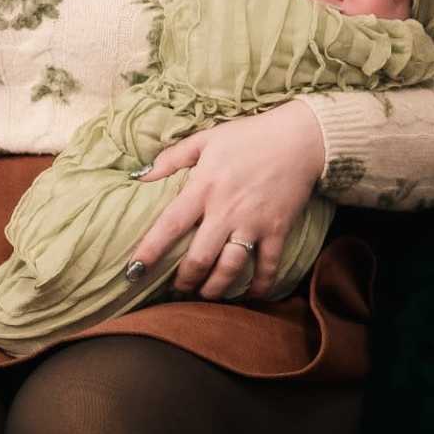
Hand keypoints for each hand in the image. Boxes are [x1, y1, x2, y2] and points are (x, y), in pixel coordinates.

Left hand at [128, 103, 323, 301]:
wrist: (300, 139)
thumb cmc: (249, 137)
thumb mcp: (206, 139)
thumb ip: (172, 157)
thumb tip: (141, 175)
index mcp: (204, 188)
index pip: (170, 225)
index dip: (150, 251)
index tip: (134, 271)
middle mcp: (226, 211)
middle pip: (199, 258)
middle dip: (185, 280)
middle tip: (177, 289)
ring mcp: (253, 224)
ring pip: (230, 268)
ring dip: (216, 288)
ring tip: (206, 295)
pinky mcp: (277, 230)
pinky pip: (268, 265)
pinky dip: (260, 285)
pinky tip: (251, 295)